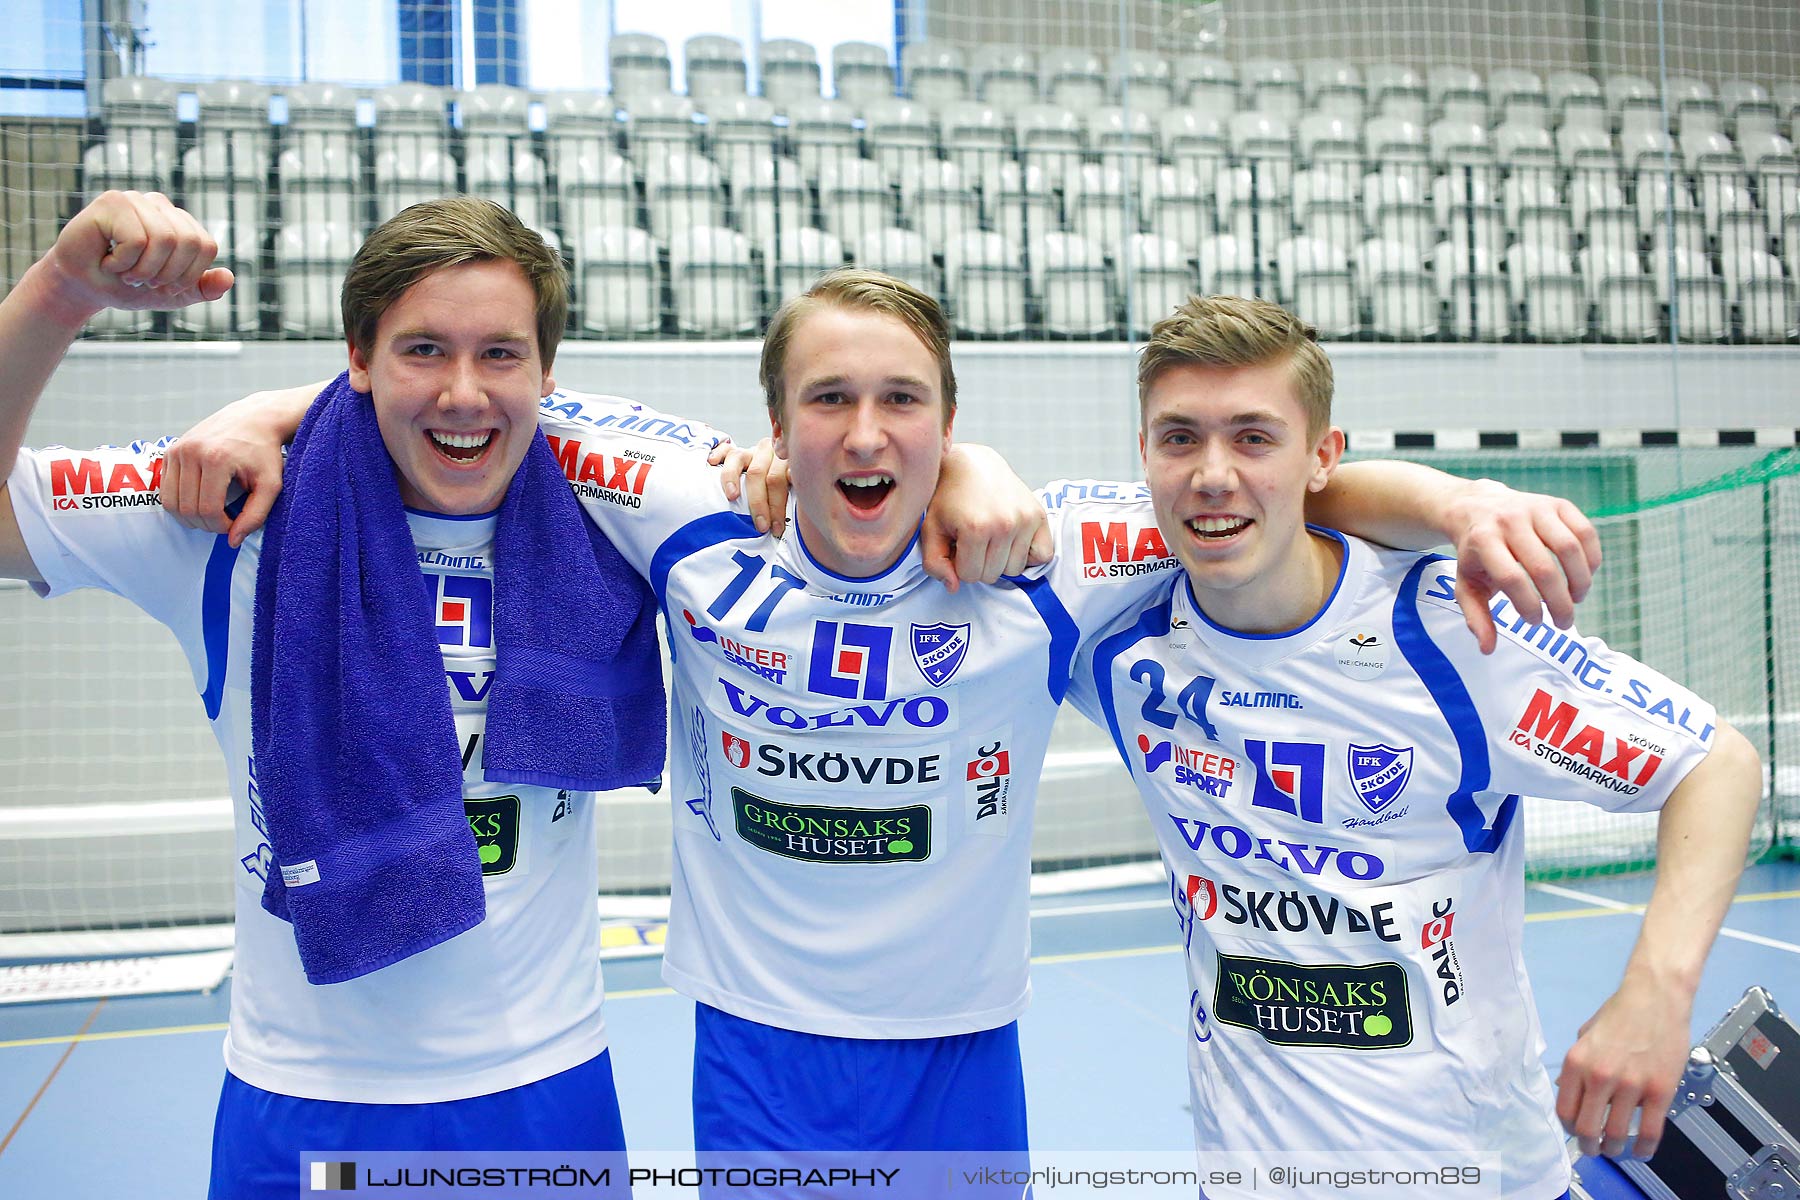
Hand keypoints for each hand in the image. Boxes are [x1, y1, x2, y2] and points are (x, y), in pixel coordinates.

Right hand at [37, 191, 232, 324]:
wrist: (83, 287)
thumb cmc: (126, 286)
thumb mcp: (172, 294)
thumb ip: (202, 288)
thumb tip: (229, 277)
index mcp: (180, 222)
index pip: (206, 246)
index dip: (188, 274)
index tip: (163, 284)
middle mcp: (161, 205)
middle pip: (189, 242)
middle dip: (167, 274)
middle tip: (142, 279)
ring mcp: (137, 200)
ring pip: (165, 240)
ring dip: (143, 269)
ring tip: (125, 271)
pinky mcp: (112, 201)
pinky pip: (137, 240)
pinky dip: (123, 262)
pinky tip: (108, 260)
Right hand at [159, 384, 318, 545]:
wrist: (254, 419)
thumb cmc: (265, 453)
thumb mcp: (271, 485)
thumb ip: (255, 515)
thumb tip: (233, 542)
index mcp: (216, 458)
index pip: (208, 509)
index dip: (220, 526)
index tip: (234, 524)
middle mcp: (191, 452)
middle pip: (187, 508)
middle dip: (205, 524)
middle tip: (223, 521)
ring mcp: (177, 450)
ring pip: (171, 502)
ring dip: (189, 516)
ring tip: (212, 513)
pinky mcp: (169, 451)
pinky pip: (165, 489)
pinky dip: (179, 502)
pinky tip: (200, 499)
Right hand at [710, 437, 788, 535]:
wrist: (768, 475)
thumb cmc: (779, 493)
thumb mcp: (791, 494)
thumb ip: (793, 496)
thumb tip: (801, 507)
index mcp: (785, 461)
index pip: (781, 480)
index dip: (778, 506)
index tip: (776, 528)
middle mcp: (768, 452)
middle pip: (760, 473)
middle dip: (759, 502)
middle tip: (760, 526)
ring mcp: (749, 451)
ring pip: (739, 458)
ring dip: (733, 478)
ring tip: (732, 496)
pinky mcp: (732, 450)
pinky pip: (723, 449)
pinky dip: (717, 454)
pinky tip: (711, 463)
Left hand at [920, 443, 1051, 591]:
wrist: (972, 465)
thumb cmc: (948, 498)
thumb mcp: (930, 529)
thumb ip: (934, 563)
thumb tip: (954, 587)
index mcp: (975, 528)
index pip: (969, 576)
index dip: (959, 564)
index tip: (957, 545)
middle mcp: (1004, 524)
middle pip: (993, 575)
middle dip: (979, 563)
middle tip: (973, 540)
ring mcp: (1025, 519)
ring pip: (1015, 569)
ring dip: (1001, 559)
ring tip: (991, 537)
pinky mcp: (1039, 515)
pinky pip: (1042, 556)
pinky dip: (1028, 554)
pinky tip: (1012, 540)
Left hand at [1443, 479, 1599, 652]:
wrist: (1477, 508)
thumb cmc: (1475, 554)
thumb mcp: (1466, 583)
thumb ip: (1476, 616)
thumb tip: (1488, 649)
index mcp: (1483, 540)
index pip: (1511, 578)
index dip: (1528, 605)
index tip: (1535, 622)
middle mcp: (1510, 520)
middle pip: (1543, 567)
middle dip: (1558, 602)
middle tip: (1563, 622)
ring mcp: (1536, 508)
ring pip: (1569, 548)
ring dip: (1580, 581)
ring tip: (1576, 600)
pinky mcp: (1558, 504)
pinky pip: (1585, 531)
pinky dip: (1591, 558)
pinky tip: (1585, 576)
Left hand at [1556, 976, 1691, 1159]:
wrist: (1656, 997)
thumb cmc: (1621, 1013)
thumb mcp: (1586, 1035)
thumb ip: (1576, 1066)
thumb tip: (1564, 1089)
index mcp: (1577, 1062)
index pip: (1564, 1110)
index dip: (1568, 1128)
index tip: (1575, 1132)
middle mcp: (1599, 1076)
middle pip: (1587, 1129)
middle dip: (1588, 1145)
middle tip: (1593, 1148)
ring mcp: (1631, 1085)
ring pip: (1617, 1135)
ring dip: (1614, 1149)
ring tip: (1615, 1149)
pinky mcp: (1660, 1090)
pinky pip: (1651, 1131)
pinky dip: (1645, 1148)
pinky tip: (1642, 1151)